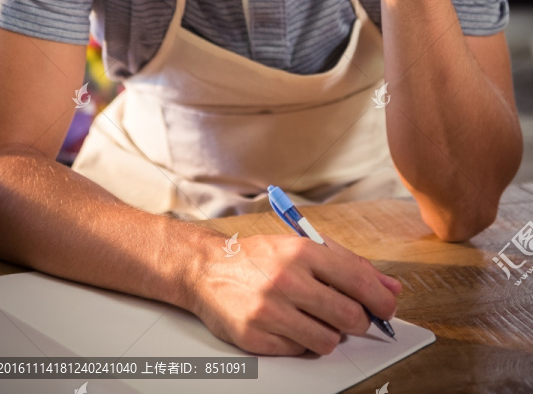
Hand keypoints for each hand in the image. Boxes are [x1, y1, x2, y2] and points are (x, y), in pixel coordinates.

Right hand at [187, 232, 400, 355]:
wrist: (207, 268)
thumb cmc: (259, 257)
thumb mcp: (301, 246)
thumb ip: (348, 264)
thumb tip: (390, 288)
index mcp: (301, 252)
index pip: (358, 279)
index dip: (381, 299)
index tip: (387, 307)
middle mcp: (286, 280)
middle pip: (349, 316)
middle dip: (358, 321)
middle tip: (351, 317)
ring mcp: (270, 311)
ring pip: (328, 341)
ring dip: (328, 334)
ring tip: (313, 318)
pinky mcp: (256, 337)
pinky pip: (300, 351)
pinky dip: (301, 342)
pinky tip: (288, 324)